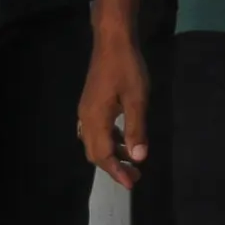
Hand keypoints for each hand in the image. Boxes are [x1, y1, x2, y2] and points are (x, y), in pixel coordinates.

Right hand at [79, 32, 149, 187]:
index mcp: (96, 119)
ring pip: (94, 142)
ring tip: (132, 160)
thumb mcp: (137, 99)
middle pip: (95, 152)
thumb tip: (138, 158)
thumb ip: (136, 129)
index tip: (132, 184)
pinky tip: (124, 138)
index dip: (116, 172)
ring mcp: (87, 110)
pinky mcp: (91, 103)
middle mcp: (87, 118)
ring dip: (112, 154)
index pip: (103, 155)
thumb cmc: (127, 67)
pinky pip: (96, 131)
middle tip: (135, 175)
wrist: (112, 40)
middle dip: (113, 167)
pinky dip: (109, 140)